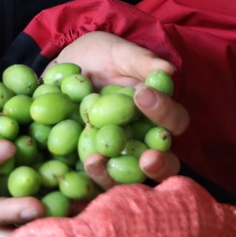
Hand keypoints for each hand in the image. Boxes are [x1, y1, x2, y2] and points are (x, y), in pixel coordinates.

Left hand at [54, 31, 189, 190]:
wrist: (61, 71)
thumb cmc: (98, 57)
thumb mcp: (118, 53)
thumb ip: (141, 62)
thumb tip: (168, 71)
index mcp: (157, 115)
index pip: (174, 121)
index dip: (164, 113)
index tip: (142, 95)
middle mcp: (142, 142)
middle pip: (162, 164)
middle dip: (158, 165)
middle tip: (147, 159)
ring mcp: (116, 159)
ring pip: (125, 180)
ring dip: (113, 176)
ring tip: (95, 161)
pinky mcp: (88, 168)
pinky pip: (89, 183)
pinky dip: (80, 181)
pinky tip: (66, 173)